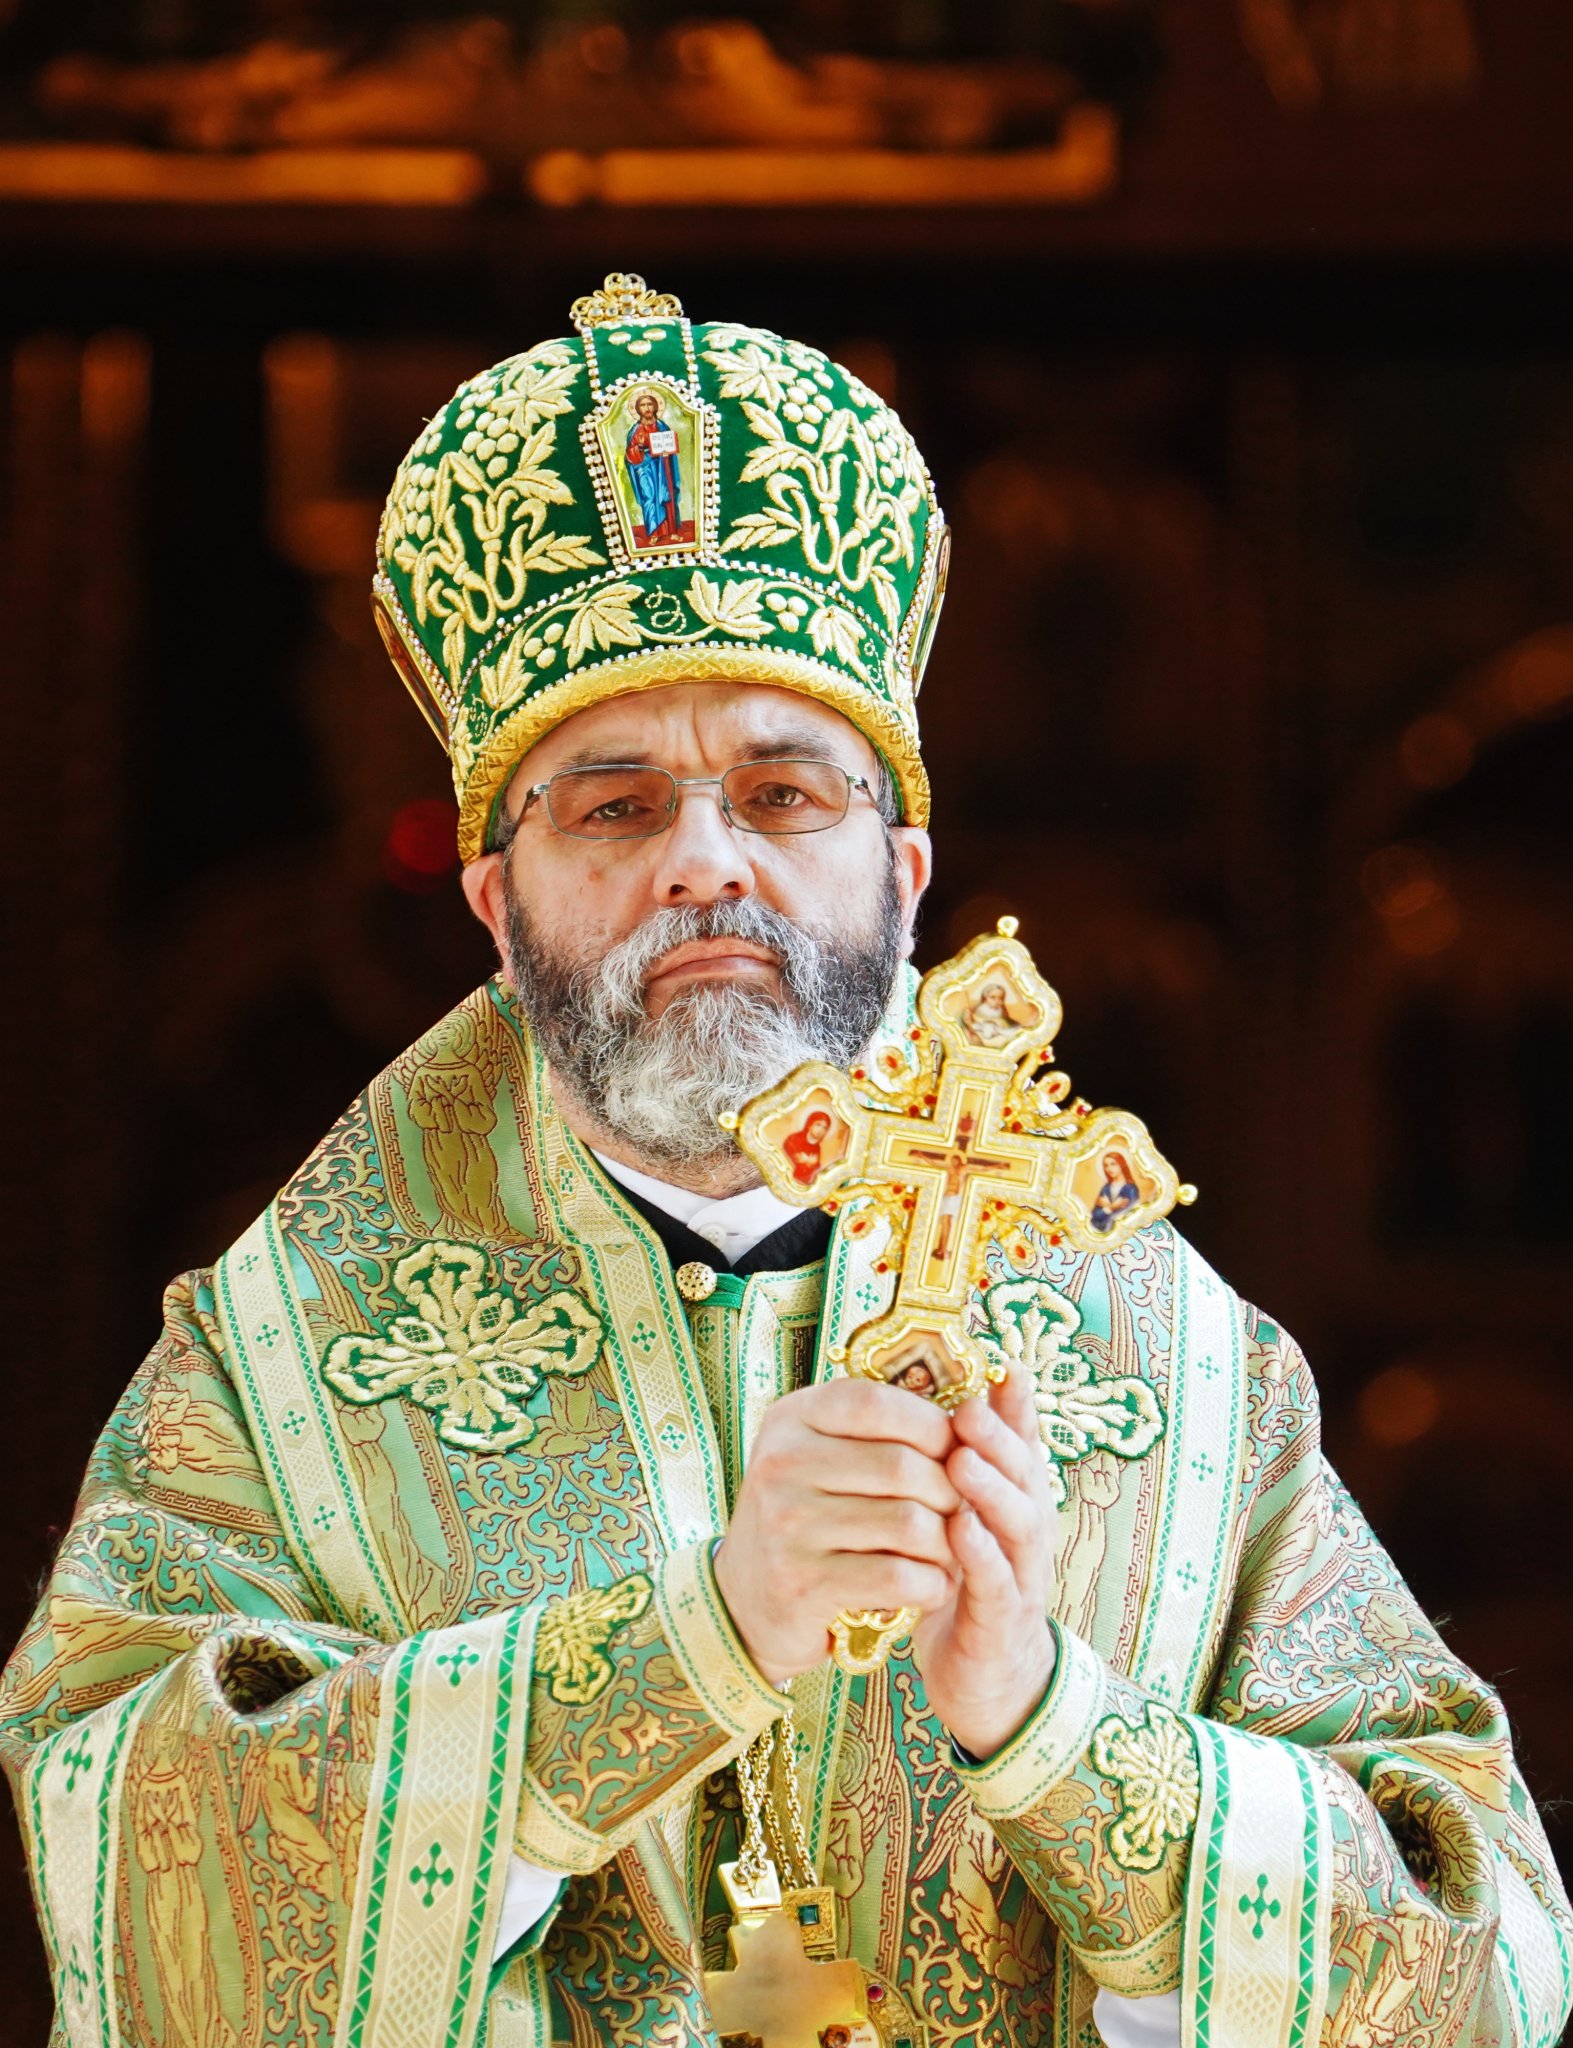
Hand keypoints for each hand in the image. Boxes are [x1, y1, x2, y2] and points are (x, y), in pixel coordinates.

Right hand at [715, 1380, 960, 1685]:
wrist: (746, 1599)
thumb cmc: (804, 1516)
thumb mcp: (820, 1455)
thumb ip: (874, 1430)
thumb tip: (967, 1414)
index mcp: (791, 1418)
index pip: (877, 1403)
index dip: (932, 1424)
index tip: (958, 1449)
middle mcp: (782, 1464)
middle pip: (901, 1465)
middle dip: (951, 1490)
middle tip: (964, 1509)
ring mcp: (787, 1525)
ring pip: (907, 1522)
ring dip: (947, 1542)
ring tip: (953, 1549)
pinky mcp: (802, 1583)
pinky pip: (896, 1576)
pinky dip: (931, 1583)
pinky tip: (932, 1585)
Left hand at [912, 1363, 1059, 1758]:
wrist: (987, 1678)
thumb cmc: (969, 1581)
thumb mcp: (970, 1514)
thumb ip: (967, 1462)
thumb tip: (954, 1393)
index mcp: (1018, 1499)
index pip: (1023, 1443)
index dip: (1017, 1406)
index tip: (1002, 1365)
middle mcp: (1029, 1530)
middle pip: (1026, 1475)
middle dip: (1000, 1438)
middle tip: (969, 1405)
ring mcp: (1023, 1576)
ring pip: (1018, 1524)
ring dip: (992, 1490)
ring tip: (963, 1460)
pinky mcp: (1003, 1621)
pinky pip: (997, 1584)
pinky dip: (981, 1555)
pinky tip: (960, 1532)